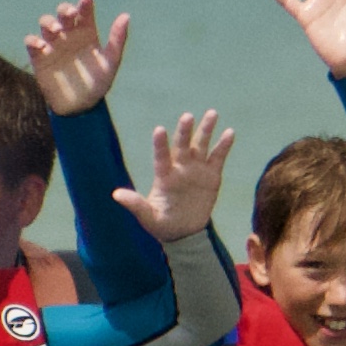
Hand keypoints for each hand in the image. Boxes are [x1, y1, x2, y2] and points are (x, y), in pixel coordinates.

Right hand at [26, 0, 135, 113]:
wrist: (80, 107)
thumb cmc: (98, 83)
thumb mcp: (111, 62)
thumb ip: (117, 39)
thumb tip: (125, 15)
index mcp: (87, 32)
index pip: (84, 13)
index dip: (85, 4)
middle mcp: (69, 35)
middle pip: (63, 13)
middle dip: (64, 9)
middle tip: (70, 14)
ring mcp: (53, 44)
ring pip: (46, 23)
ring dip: (48, 22)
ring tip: (56, 30)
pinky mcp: (39, 57)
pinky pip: (31, 42)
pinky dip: (33, 40)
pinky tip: (42, 46)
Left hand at [126, 109, 234, 238]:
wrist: (184, 232)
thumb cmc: (162, 224)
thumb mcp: (148, 218)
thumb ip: (136, 205)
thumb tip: (115, 194)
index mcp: (164, 176)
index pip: (161, 157)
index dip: (160, 144)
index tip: (159, 129)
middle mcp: (180, 167)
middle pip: (182, 145)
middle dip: (185, 131)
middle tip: (187, 116)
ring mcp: (196, 169)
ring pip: (201, 145)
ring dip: (206, 129)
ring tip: (212, 113)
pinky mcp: (211, 175)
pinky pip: (218, 157)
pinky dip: (223, 145)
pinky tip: (230, 132)